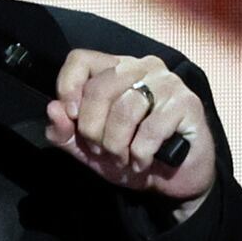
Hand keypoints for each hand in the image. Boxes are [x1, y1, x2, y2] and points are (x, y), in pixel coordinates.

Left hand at [42, 49, 215, 199]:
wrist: (175, 180)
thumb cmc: (132, 156)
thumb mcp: (89, 150)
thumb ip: (66, 132)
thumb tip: (54, 109)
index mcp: (115, 69)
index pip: (81, 59)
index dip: (68, 87)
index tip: (72, 116)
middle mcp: (142, 67)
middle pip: (101, 86)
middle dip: (93, 128)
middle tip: (101, 150)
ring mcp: (167, 82)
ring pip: (125, 108)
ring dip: (117, 144)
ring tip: (123, 158)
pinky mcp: (188, 103)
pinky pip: (151, 129)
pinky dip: (140, 153)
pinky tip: (142, 162)